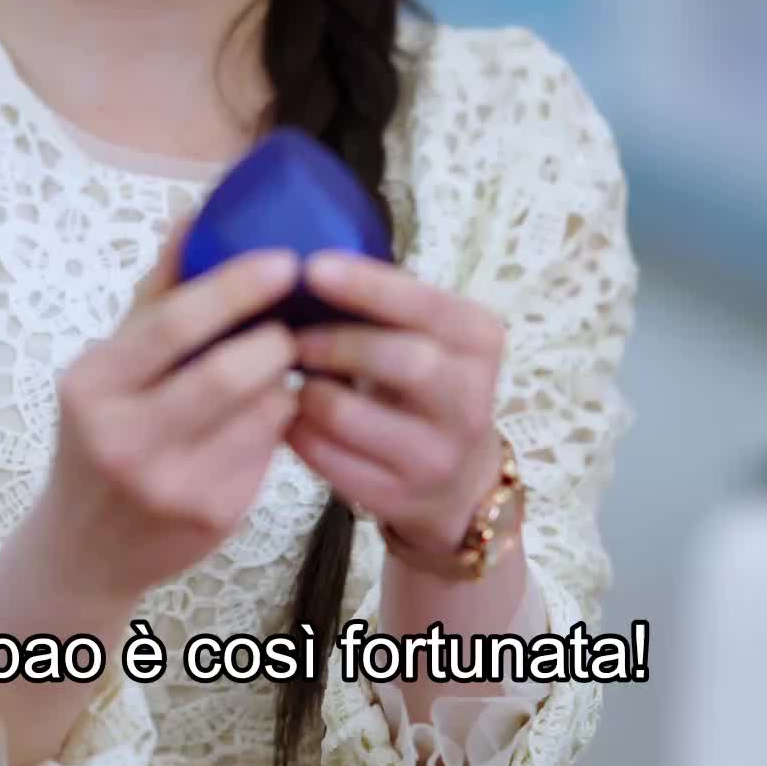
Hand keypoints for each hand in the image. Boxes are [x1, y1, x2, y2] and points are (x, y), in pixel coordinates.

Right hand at [47, 215, 301, 600]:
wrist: (86, 549)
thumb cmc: (101, 433)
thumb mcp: (108, 365)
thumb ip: (156, 294)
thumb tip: (195, 214)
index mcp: (91, 386)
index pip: (174, 325)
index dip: (236, 288)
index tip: (284, 260)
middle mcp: (124, 439)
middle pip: (228, 374)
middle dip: (274, 340)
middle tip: (288, 322)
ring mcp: (172, 484)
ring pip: (263, 411)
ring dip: (282, 380)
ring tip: (276, 366)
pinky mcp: (215, 515)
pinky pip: (270, 448)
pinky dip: (277, 420)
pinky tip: (265, 413)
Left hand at [287, 251, 506, 549]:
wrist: (457, 481)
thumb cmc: (423, 385)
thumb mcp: (427, 337)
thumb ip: (383, 307)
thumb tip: (303, 270)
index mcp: (480, 341)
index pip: (427, 305)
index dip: (368, 285)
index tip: (313, 267)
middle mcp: (472, 401)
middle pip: (405, 361)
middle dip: (336, 343)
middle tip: (290, 336)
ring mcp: (440, 457)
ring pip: (355, 417)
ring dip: (309, 393)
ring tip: (286, 378)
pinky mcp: (401, 498)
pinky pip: (332, 462)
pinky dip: (300, 434)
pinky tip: (288, 417)